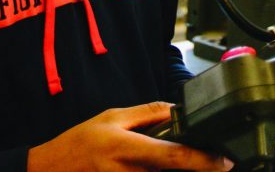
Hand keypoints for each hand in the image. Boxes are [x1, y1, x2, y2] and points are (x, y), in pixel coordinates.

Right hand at [27, 101, 233, 170]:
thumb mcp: (112, 117)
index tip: (226, 162)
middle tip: (219, 166)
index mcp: (128, 149)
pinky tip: (164, 169)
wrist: (48, 171)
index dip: (204, 161)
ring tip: (194, 165)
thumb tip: (177, 108)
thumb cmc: (79, 144)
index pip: (174, 156)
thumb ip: (147, 113)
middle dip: (199, 171)